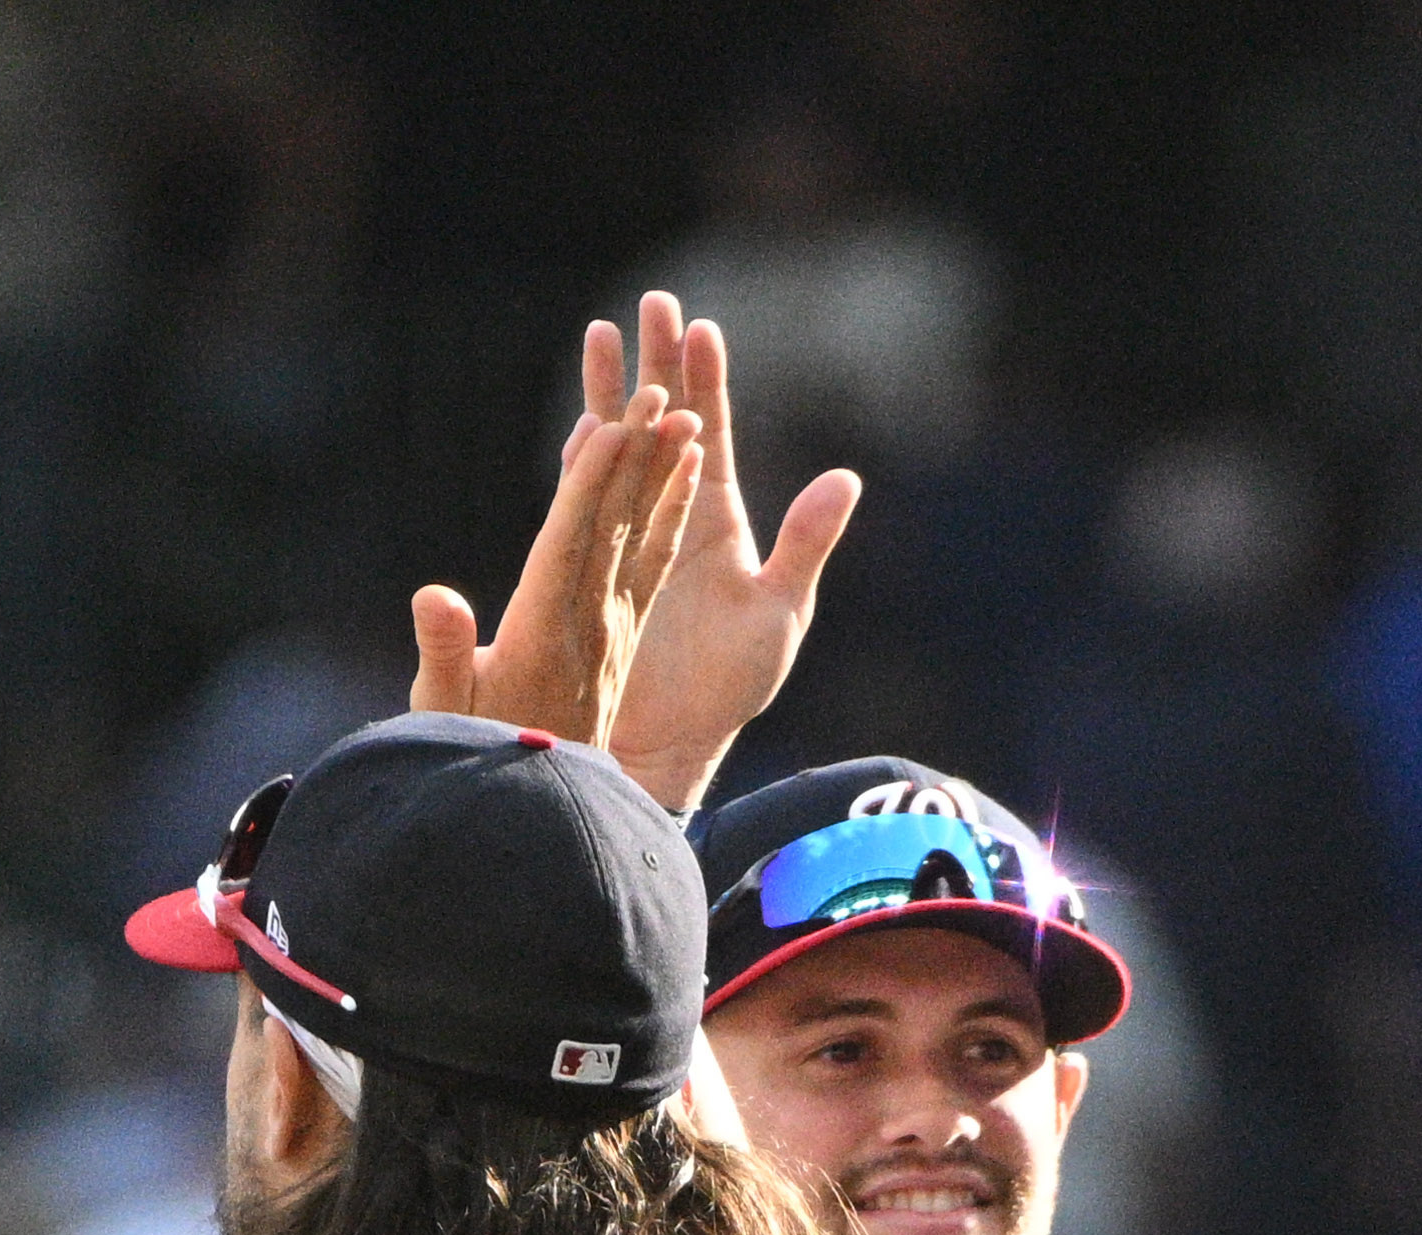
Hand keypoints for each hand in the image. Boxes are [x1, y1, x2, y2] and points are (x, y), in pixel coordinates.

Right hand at [407, 385, 706, 756]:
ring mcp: (612, 627)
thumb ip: (441, 654)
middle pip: (616, 523)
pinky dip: (669, 512)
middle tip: (661, 388)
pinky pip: (652, 560)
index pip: (572, 541)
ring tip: (685, 412)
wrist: (537, 814)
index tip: (610, 426)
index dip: (591, 482)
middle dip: (637, 455)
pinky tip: (686, 473)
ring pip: (642, 533)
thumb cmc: (474, 760)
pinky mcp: (621, 633)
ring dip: (663, 471)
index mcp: (544, 632)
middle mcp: (589, 623)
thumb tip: (434, 597)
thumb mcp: (444, 715)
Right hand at [582, 299, 861, 815]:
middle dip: (657, 362)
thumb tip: (846, 478)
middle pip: (664, 422)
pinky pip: (584, 500)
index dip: (707, 380)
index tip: (700, 325)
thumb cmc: (730, 690)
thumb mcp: (779, 616)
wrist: (672, 744)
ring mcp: (632, 537)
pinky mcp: (596, 565)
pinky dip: (581, 458)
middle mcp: (675, 517)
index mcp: (718, 521)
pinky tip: (576, 423)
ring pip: (620, 448)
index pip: (713, 434)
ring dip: (611, 393)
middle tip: (650, 302)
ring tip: (600, 332)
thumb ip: (807, 545)